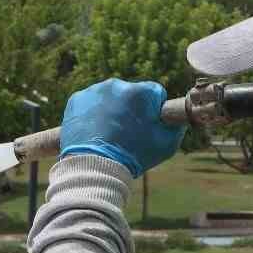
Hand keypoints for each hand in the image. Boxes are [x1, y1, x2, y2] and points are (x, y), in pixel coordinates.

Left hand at [59, 79, 185, 176]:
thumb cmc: (133, 157)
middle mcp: (116, 85)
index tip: (147, 125)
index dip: (153, 110)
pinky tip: (95, 131)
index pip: (154, 93)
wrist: (93, 167)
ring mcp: (94, 91)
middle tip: (126, 133)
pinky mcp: (76, 99)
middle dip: (131, 109)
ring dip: (112, 110)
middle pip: (131, 94)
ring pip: (110, 97)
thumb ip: (176, 126)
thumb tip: (177, 117)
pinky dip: (93, 114)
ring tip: (109, 134)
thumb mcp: (166, 145)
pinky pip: (90, 103)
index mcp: (140, 92)